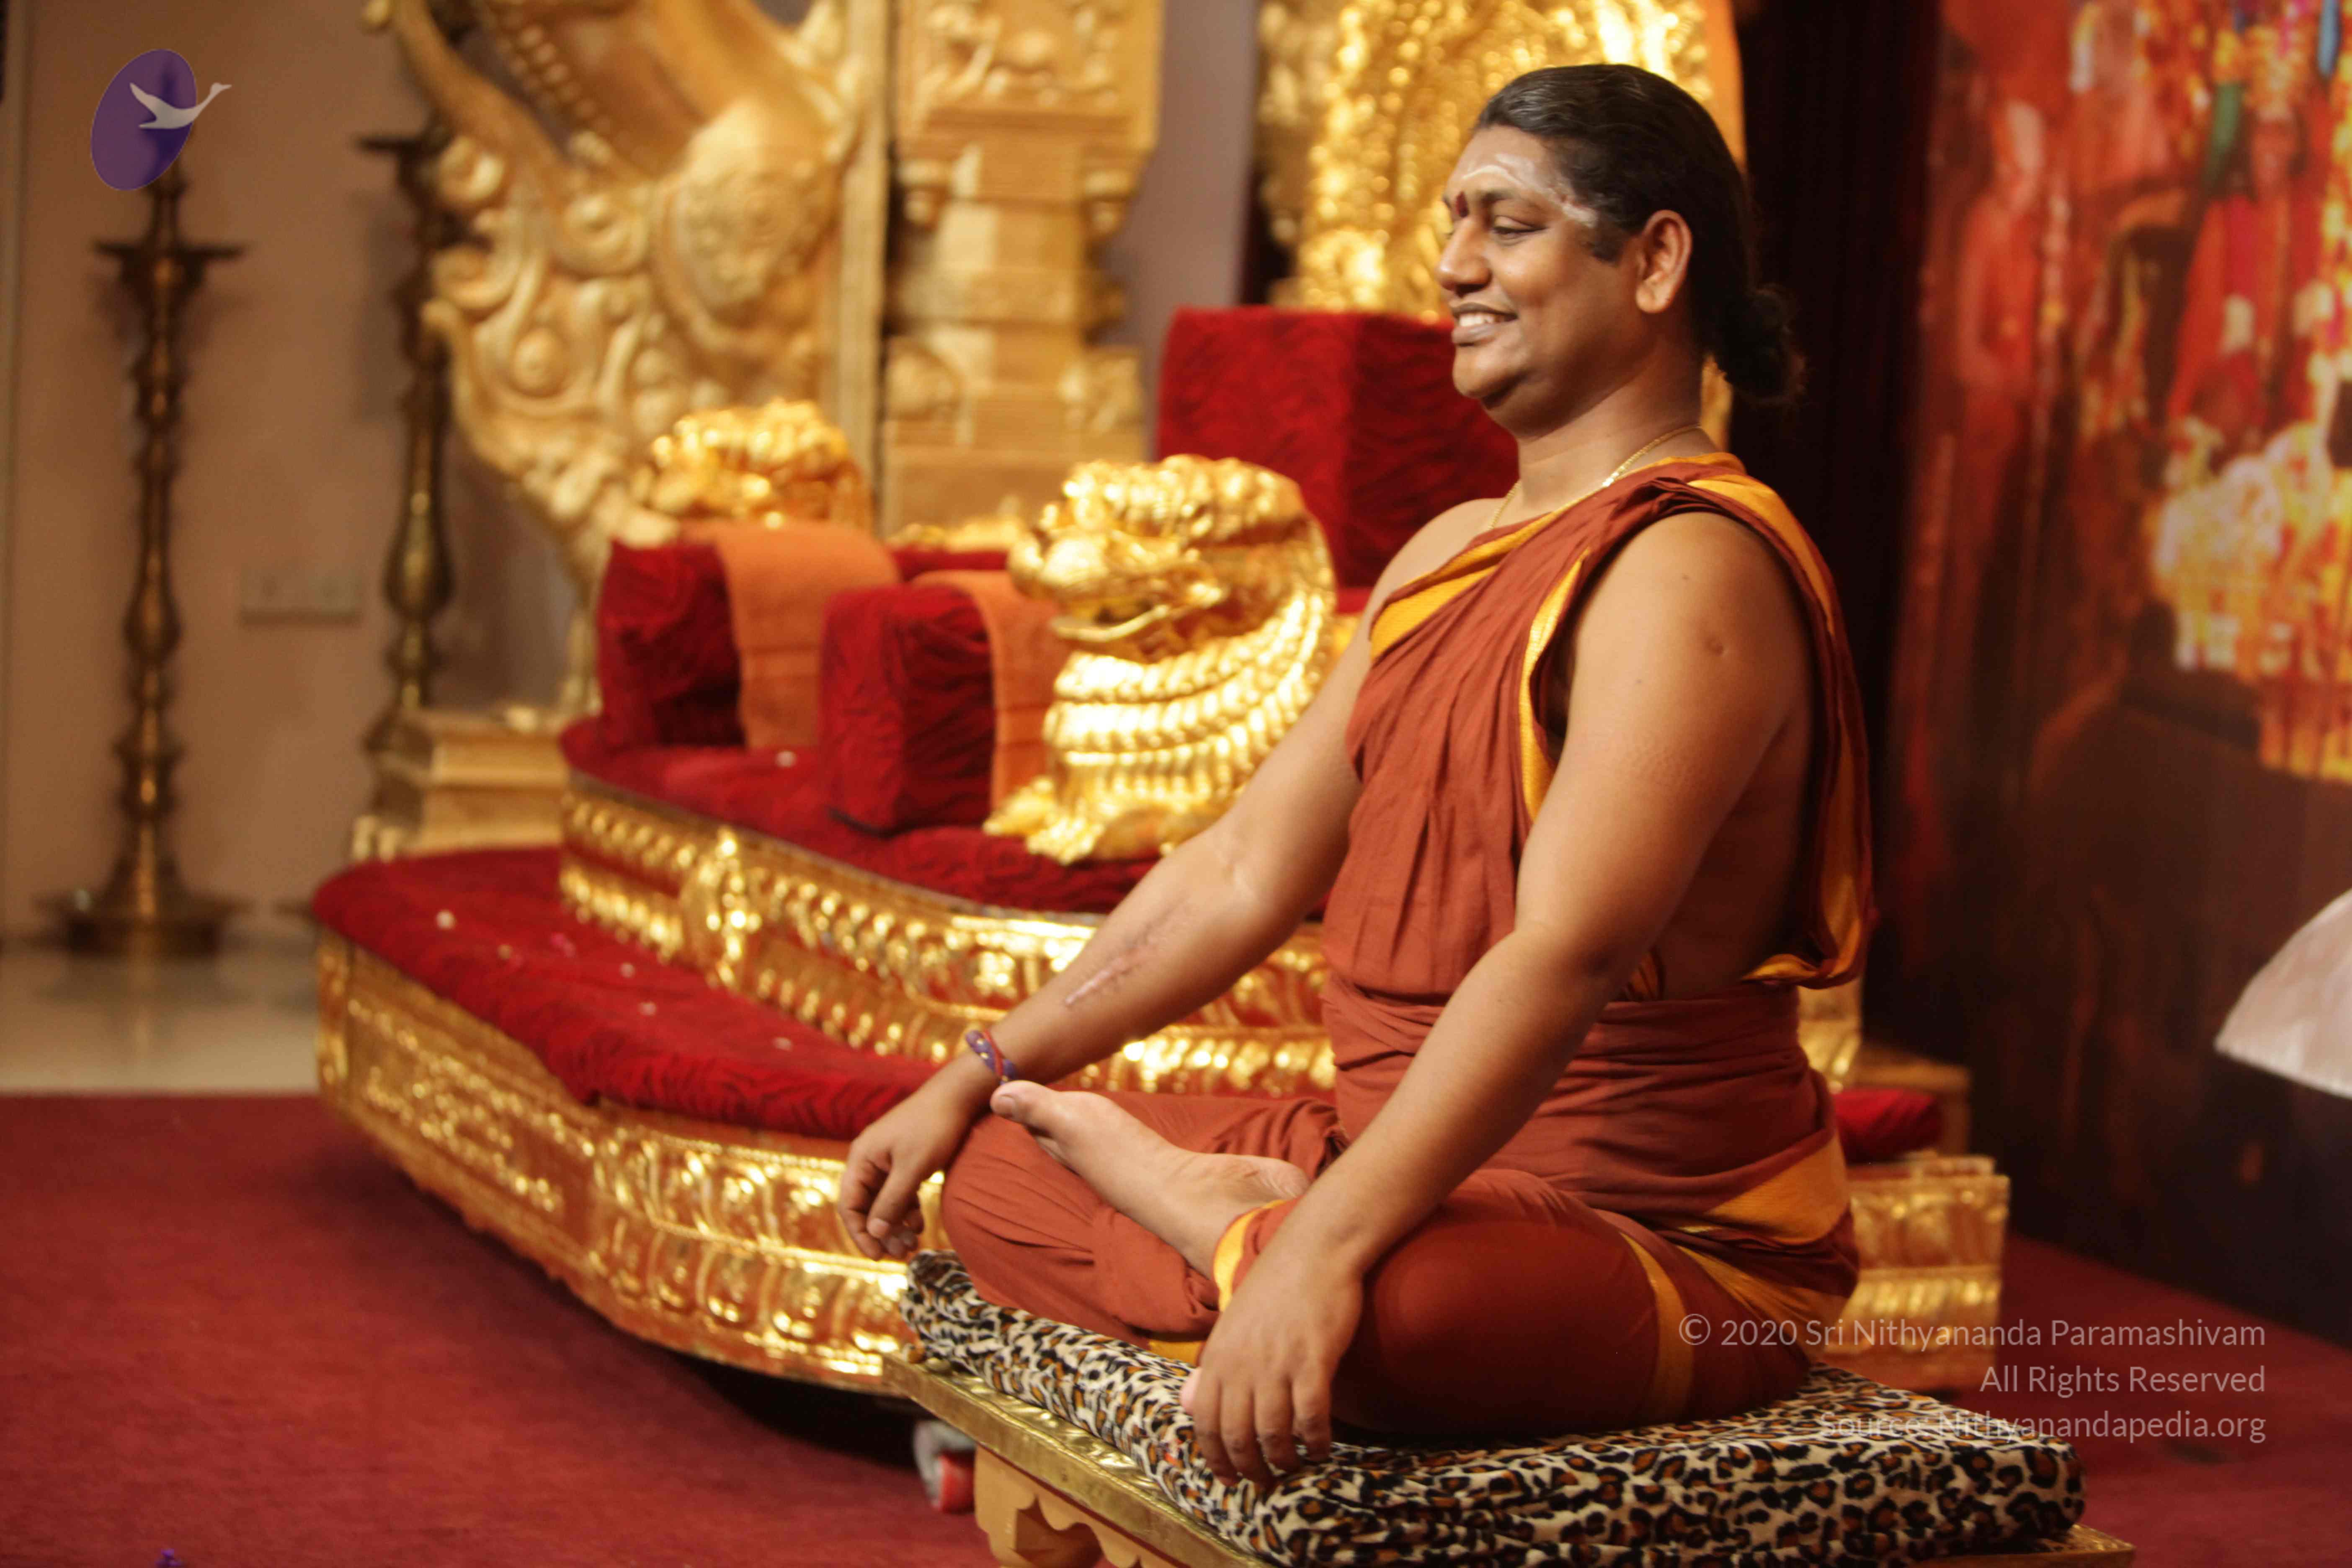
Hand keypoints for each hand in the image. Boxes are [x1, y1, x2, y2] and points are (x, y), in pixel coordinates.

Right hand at [837, 1063, 992, 1260]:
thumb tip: (875, 1233)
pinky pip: (899, 1193)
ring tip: (913, 1244)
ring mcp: (887, 1161)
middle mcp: (869, 1161)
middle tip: (902, 1254)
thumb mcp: (912, 1168)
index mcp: (862, 1159)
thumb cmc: (933, 1128)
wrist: (958, 1097)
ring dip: (896, 1225)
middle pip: (866, 1207)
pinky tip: (919, 1225)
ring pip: (884, 1203)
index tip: (877, 1256)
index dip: (860, 1233)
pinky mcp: (905, 1162)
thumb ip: (891, 1201)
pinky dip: (907, 1210)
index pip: (849, 1206)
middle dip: (882, 1232)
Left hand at [1180, 1247, 1359, 1485]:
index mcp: (1220, 1356)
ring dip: (1283, 1459)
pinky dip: (1315, 1440)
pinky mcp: (1312, 1359)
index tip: (1229, 1480)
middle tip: (1264, 1483)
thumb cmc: (1275, 1287)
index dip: (1215, 1457)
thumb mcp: (1231, 1324)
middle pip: (1237, 1435)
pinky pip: (1310, 1416)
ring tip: (1294, 1466)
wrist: (1313, 1249)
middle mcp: (1243, 1363)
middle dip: (1249, 1468)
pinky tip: (1321, 1448)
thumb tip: (1186, 1403)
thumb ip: (1212, 1367)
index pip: (1204, 1421)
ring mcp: (1277, 1362)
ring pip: (1272, 1432)